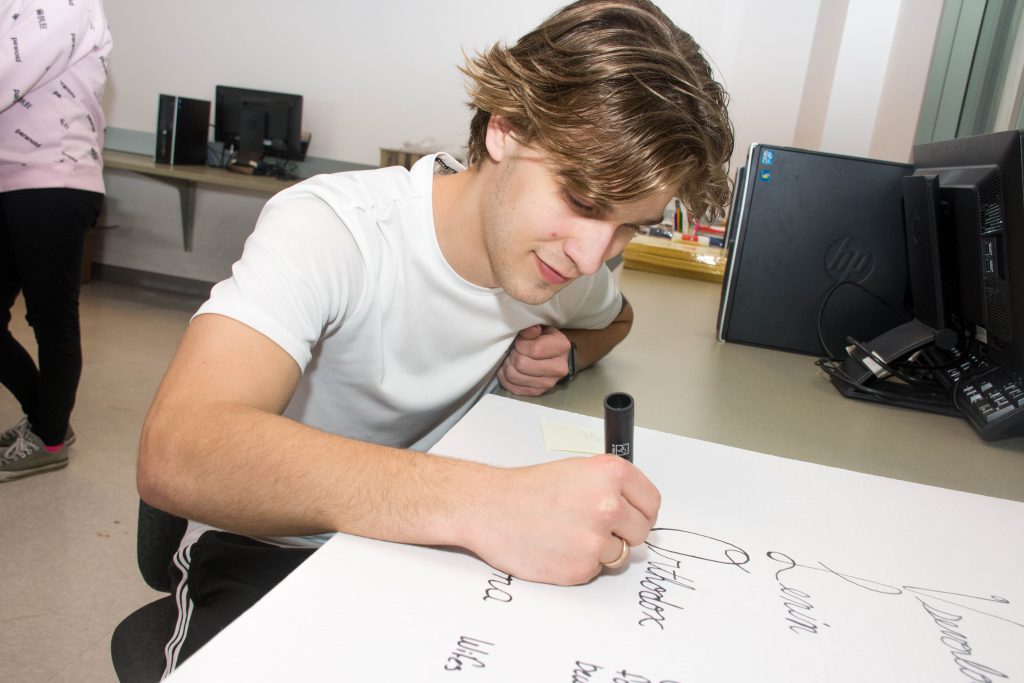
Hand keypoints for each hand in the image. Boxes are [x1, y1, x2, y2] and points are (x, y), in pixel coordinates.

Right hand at [465, 455, 660, 584]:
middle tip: (593, 526)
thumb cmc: (527, 489)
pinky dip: (579, 563)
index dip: (640, 511)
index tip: (632, 515)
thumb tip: (635, 511)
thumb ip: (611, 489)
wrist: (489, 507)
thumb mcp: (577, 471)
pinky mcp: (581, 567)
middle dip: (623, 532)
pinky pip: (595, 569)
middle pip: (641, 532)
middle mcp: (608, 505)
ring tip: (568, 533)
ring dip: (599, 549)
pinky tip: (557, 546)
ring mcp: (595, 539)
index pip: (651, 502)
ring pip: (619, 554)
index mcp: (610, 474)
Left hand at [498, 325, 571, 395]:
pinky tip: (510, 369)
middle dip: (513, 355)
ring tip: (511, 359)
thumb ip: (532, 328)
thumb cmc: (544, 338)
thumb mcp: (541, 328)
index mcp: (561, 347)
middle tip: (514, 351)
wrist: (554, 356)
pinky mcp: (537, 392)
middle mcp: (558, 369)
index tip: (520, 341)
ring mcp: (548, 384)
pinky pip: (512, 387)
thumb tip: (527, 331)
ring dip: (507, 366)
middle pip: (521, 364)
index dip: (521, 344)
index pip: (534, 350)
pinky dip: (505, 378)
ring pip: (514, 376)